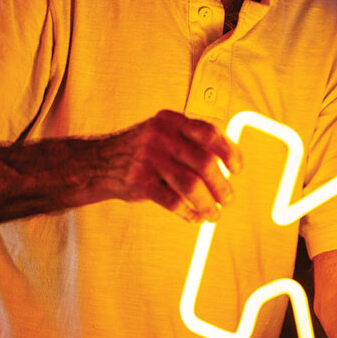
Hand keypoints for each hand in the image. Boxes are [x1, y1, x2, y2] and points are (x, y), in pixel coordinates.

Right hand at [103, 110, 242, 222]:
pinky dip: (188, 212)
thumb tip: (226, 163)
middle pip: (204, 163)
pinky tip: (194, 217)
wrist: (100, 161)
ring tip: (213, 213)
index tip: (237, 169)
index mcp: (172, 121)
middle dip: (221, 186)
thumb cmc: (140, 148)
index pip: (210, 133)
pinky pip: (173, 201)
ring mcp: (149, 158)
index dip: (229, 152)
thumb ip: (192, 141)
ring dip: (208, 204)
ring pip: (191, 185)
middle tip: (227, 199)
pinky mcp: (140, 182)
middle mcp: (161, 136)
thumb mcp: (164, 132)